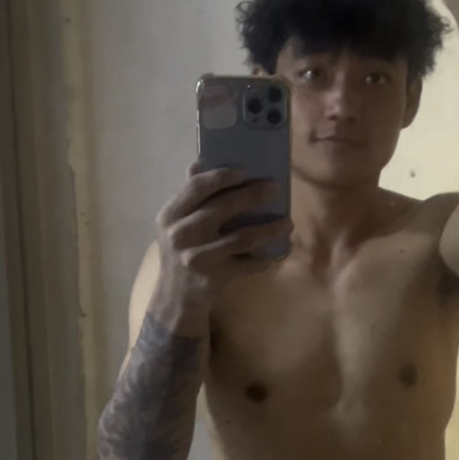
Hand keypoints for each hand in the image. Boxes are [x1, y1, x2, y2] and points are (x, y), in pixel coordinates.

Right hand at [153, 164, 291, 313]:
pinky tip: (277, 252)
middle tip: (275, 188)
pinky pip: (248, 264)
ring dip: (270, 229)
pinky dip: (265, 259)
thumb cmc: (181, 250)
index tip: (245, 171)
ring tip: (288, 222)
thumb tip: (200, 163)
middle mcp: (181, 235)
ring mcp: (198, 258)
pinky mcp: (215, 278)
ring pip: (242, 238)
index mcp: (171, 215)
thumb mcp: (176, 223)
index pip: (197, 188)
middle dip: (253, 195)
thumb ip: (189, 195)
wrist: (176, 296)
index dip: (222, 177)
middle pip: (222, 208)